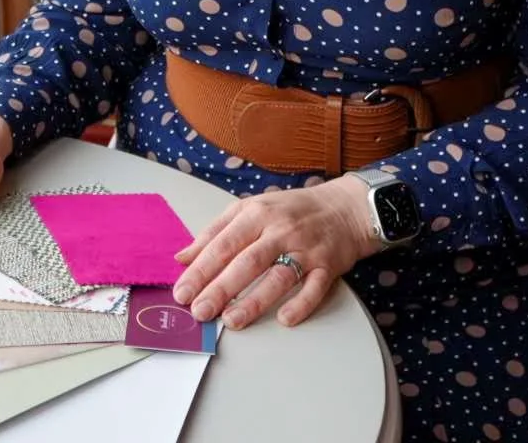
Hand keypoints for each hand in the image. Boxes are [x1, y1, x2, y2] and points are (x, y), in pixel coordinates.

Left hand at [171, 175, 377, 330]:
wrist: (345, 207)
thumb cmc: (290, 211)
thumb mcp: (250, 210)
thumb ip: (215, 232)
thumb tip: (182, 258)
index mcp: (255, 214)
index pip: (223, 243)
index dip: (201, 269)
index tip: (182, 292)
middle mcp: (279, 229)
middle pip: (246, 261)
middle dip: (220, 288)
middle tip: (199, 311)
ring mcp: (305, 248)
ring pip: (278, 275)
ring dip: (254, 300)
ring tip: (231, 320)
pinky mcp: (328, 265)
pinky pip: (314, 287)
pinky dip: (301, 303)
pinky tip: (285, 319)